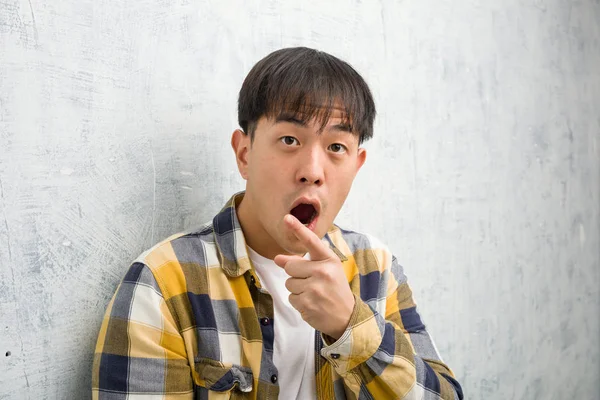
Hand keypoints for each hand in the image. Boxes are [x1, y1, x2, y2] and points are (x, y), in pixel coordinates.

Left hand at [273, 214, 354, 339]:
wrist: (347, 317)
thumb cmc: (334, 289)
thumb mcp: (325, 271)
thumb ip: (301, 262)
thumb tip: (277, 258)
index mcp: (329, 260)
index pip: (312, 242)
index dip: (298, 229)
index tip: (287, 218)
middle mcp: (323, 272)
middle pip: (291, 266)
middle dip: (296, 274)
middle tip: (311, 282)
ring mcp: (314, 289)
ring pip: (289, 283)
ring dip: (297, 289)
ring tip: (313, 293)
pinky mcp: (307, 304)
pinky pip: (291, 298)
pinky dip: (299, 301)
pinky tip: (312, 303)